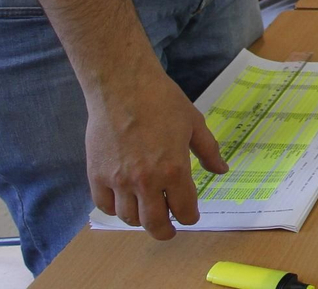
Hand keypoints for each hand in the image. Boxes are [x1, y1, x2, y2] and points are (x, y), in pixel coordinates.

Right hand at [86, 71, 228, 237]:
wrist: (123, 86)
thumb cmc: (162, 101)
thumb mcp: (195, 124)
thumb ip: (209, 152)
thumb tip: (221, 170)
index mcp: (174, 170)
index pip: (184, 210)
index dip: (190, 217)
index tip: (191, 216)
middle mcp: (145, 181)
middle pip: (154, 223)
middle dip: (165, 231)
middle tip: (169, 230)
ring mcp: (118, 180)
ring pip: (129, 217)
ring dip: (141, 219)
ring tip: (148, 211)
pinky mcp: (96, 175)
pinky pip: (104, 205)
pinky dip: (115, 209)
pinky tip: (124, 201)